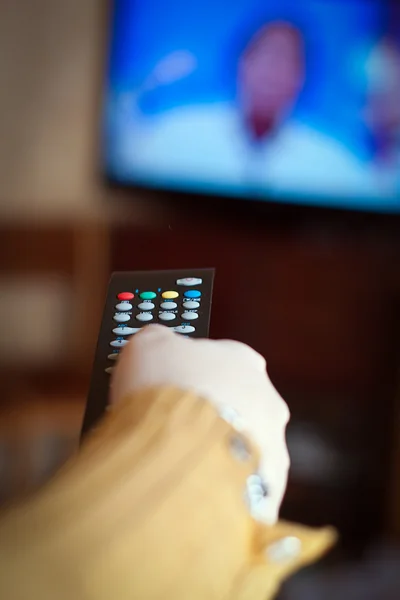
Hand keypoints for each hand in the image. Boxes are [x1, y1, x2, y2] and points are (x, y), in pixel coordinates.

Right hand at [112, 325, 289, 523]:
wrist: (174, 448)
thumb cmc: (164, 392)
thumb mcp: (147, 346)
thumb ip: (158, 340)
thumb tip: (157, 341)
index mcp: (242, 359)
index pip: (223, 361)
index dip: (195, 374)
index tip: (174, 385)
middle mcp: (267, 398)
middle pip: (238, 403)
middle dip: (210, 414)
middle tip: (176, 426)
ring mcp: (272, 442)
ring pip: (244, 445)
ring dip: (218, 451)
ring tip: (181, 461)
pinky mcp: (269, 484)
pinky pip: (244, 482)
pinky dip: (223, 484)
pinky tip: (196, 485)